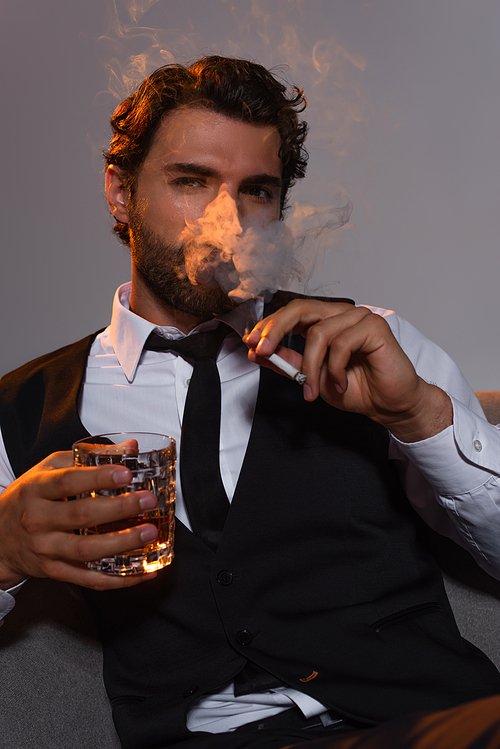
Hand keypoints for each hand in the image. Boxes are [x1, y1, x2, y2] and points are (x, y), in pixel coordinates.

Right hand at [0, 451, 159, 589]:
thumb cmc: (28, 499)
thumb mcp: (49, 469)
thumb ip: (89, 457)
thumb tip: (130, 448)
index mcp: (37, 489)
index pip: (68, 481)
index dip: (99, 477)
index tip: (126, 474)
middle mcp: (39, 519)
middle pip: (81, 515)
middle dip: (119, 508)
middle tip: (147, 501)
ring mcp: (46, 548)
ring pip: (86, 550)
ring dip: (122, 543)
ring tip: (148, 533)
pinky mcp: (55, 571)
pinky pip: (89, 579)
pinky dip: (118, 578)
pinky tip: (141, 571)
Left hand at [244, 299, 451, 441]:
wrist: (389, 405)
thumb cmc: (357, 389)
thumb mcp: (313, 379)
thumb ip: (288, 364)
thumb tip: (259, 353)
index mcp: (326, 322)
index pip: (292, 313)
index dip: (269, 325)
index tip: (250, 343)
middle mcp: (341, 314)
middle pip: (300, 309)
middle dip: (275, 330)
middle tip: (261, 350)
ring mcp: (358, 318)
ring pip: (318, 333)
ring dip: (312, 367)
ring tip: (315, 390)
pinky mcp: (374, 327)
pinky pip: (341, 344)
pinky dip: (335, 369)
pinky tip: (340, 384)